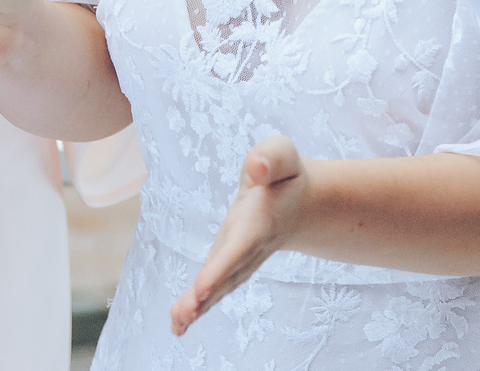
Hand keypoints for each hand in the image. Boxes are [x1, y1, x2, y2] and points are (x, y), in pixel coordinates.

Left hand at [173, 135, 310, 334]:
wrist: (301, 204)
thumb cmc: (285, 174)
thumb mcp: (282, 154)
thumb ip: (272, 157)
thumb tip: (257, 167)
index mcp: (260, 222)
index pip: (239, 247)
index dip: (221, 267)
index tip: (202, 288)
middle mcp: (251, 248)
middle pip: (228, 275)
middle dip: (207, 293)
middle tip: (185, 313)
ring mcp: (242, 261)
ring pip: (221, 287)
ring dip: (200, 307)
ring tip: (177, 325)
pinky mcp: (231, 265)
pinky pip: (216, 289)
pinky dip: (198, 307)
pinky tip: (178, 324)